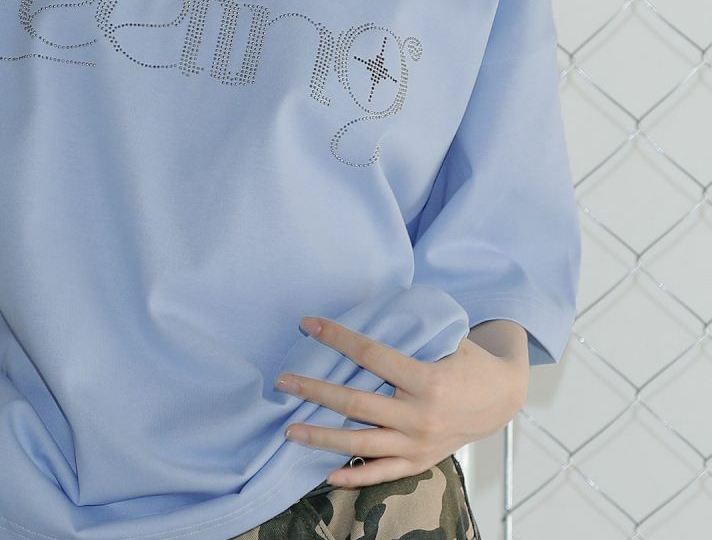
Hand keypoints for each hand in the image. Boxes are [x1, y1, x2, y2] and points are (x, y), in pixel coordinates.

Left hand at [274, 316, 526, 485]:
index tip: (308, 324)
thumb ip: (411, 333)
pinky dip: (355, 475)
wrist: (502, 398)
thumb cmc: (468, 359)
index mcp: (428, 379)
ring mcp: (419, 444)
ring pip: (362, 443)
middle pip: (357, 404)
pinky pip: (382, 473)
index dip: (337, 337)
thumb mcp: (447, 338)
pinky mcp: (421, 462)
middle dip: (316, 392)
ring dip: (323, 437)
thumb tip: (365, 310)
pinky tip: (327, 473)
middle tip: (284, 382)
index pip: (371, 355)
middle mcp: (421, 416)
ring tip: (290, 429)